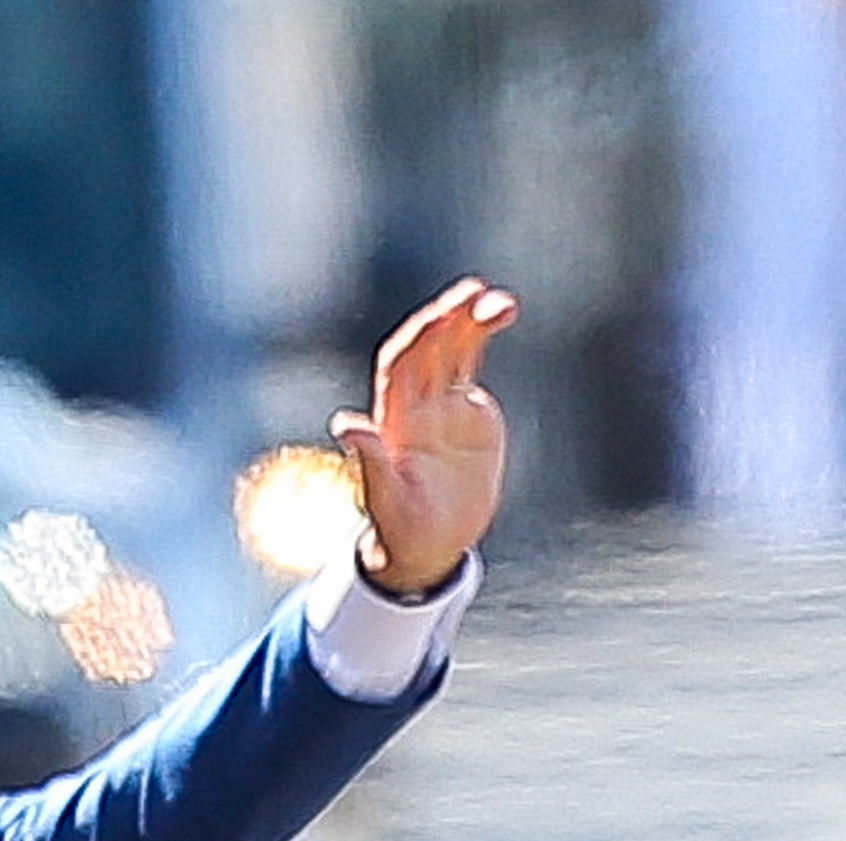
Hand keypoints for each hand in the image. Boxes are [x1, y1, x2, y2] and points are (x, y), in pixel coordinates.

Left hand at [335, 278, 515, 598]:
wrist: (428, 543)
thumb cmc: (400, 528)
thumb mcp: (385, 498)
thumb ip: (369, 460)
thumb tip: (344, 424)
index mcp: (392, 421)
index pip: (400, 367)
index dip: (416, 341)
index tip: (437, 320)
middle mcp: (414, 405)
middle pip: (428, 348)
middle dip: (448, 317)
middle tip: (472, 291)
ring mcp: (441, 404)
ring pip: (452, 348)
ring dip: (471, 319)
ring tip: (501, 301)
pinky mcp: (468, 411)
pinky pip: (469, 360)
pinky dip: (482, 333)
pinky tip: (501, 311)